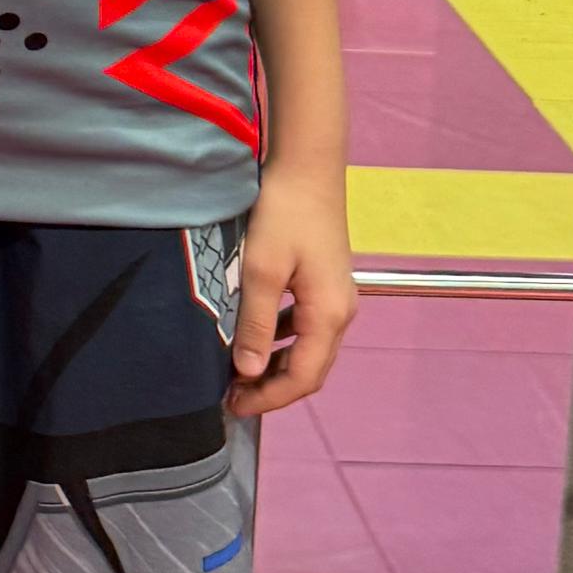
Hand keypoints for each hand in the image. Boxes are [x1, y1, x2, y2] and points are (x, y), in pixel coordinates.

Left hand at [228, 160, 356, 415]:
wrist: (308, 166)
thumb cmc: (284, 213)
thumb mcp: (262, 269)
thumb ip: (255, 323)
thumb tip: (247, 372)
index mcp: (329, 314)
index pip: (303, 377)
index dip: (269, 398)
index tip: (233, 406)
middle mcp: (341, 312)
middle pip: (309, 368)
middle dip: (271, 387)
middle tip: (231, 395)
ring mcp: (336, 297)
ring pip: (307, 349)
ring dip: (274, 365)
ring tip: (236, 372)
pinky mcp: (324, 282)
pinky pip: (304, 326)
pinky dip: (279, 341)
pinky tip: (253, 336)